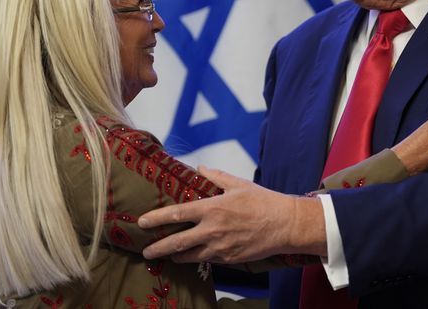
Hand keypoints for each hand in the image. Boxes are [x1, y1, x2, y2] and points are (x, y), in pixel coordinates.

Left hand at [138, 167, 325, 262]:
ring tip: (167, 255)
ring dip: (175, 256)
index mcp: (212, 209)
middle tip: (146, 251)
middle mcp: (212, 230)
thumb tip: (200, 168)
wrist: (284, 225)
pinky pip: (207, 260)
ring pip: (189, 256)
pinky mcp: (228, 259)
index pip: (177, 213)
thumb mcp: (238, 184)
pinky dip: (197, 258)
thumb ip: (216, 176)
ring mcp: (220, 248)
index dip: (157, 218)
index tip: (142, 222)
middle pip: (176, 243)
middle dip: (158, 248)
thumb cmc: (262, 201)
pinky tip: (193, 256)